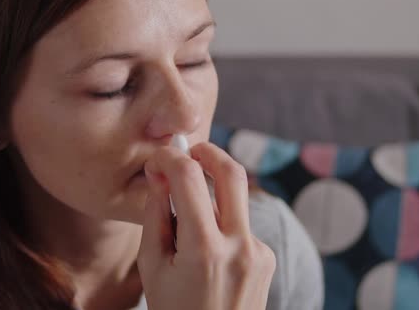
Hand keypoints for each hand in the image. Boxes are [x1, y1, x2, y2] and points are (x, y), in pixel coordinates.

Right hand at [137, 142, 275, 309]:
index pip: (189, 178)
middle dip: (209, 152)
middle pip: (233, 173)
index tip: (158, 158)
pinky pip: (241, 225)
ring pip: (237, 200)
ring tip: (190, 219)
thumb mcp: (152, 267)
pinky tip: (209, 251)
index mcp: (204, 251)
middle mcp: (240, 246)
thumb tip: (162, 175)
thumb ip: (156, 216)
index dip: (170, 158)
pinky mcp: (267, 257)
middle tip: (190, 150)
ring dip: (213, 194)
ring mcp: (259, 252)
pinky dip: (222, 224)